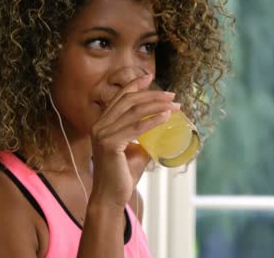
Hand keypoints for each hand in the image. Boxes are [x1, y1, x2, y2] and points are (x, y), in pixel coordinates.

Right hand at [89, 73, 179, 207]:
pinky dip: (152, 120)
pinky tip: (165, 117)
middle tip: (172, 95)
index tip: (150, 77)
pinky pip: (135, 128)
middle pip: (128, 101)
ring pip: (133, 112)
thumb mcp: (134, 150)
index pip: (119, 98)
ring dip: (157, 106)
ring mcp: (102, 134)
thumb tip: (161, 129)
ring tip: (174, 106)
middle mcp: (99, 126)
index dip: (134, 85)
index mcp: (102, 124)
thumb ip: (143, 138)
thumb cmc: (122, 175)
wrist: (112, 197)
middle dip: (152, 95)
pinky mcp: (109, 144)